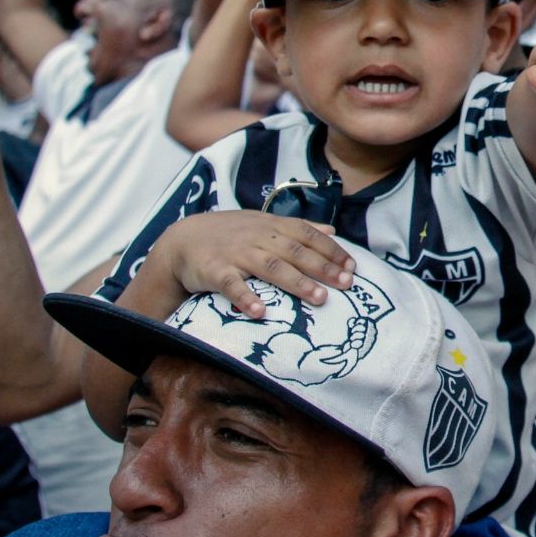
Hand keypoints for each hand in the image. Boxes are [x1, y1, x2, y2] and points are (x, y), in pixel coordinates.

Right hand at [149, 212, 356, 318]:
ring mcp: (236, 253)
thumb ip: (298, 228)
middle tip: (346, 284)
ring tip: (320, 298)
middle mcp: (258, 238)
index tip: (352, 268)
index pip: (308, 236)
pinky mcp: (215, 271)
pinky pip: (232, 285)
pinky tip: (260, 312)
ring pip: (270, 267)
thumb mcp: (264, 224)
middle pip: (295, 252)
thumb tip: (332, 232)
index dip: (331, 251)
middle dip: (323, 268)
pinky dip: (246, 298)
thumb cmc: (230, 234)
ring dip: (297, 282)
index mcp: (272, 226)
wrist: (182, 240)